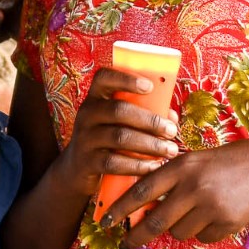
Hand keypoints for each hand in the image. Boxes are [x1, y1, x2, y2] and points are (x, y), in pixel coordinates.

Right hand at [55, 68, 182, 196]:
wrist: (77, 171)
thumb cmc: (108, 140)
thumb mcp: (119, 123)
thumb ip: (145, 115)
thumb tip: (171, 116)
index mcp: (95, 98)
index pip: (103, 78)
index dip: (126, 78)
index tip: (150, 87)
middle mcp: (86, 114)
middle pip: (118, 110)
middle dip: (150, 120)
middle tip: (172, 131)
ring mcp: (84, 138)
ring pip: (120, 137)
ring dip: (150, 144)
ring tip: (170, 150)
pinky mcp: (86, 162)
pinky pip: (114, 162)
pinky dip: (138, 165)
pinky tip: (154, 167)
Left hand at [107, 136, 248, 244]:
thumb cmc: (228, 163)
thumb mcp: (196, 161)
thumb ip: (171, 178)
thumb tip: (142, 206)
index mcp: (181, 166)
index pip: (140, 191)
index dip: (119, 210)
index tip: (105, 221)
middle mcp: (193, 186)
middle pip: (154, 221)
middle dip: (136, 236)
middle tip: (126, 244)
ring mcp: (210, 206)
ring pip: (179, 232)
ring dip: (181, 228)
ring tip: (198, 210)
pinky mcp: (226, 222)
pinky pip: (203, 237)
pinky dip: (206, 231)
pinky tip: (220, 214)